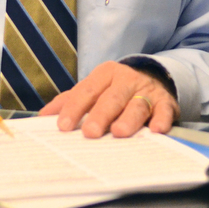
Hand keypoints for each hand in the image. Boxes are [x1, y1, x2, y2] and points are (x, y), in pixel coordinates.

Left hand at [39, 61, 178, 138]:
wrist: (154, 78)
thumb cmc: (115, 89)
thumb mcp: (94, 88)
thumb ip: (70, 101)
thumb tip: (42, 116)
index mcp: (105, 74)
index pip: (86, 91)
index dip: (74, 108)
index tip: (62, 126)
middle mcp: (126, 80)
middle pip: (111, 97)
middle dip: (100, 115)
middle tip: (91, 133)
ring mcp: (146, 91)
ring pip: (136, 104)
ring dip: (128, 119)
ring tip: (119, 132)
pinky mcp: (166, 102)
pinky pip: (164, 111)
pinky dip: (161, 120)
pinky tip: (156, 130)